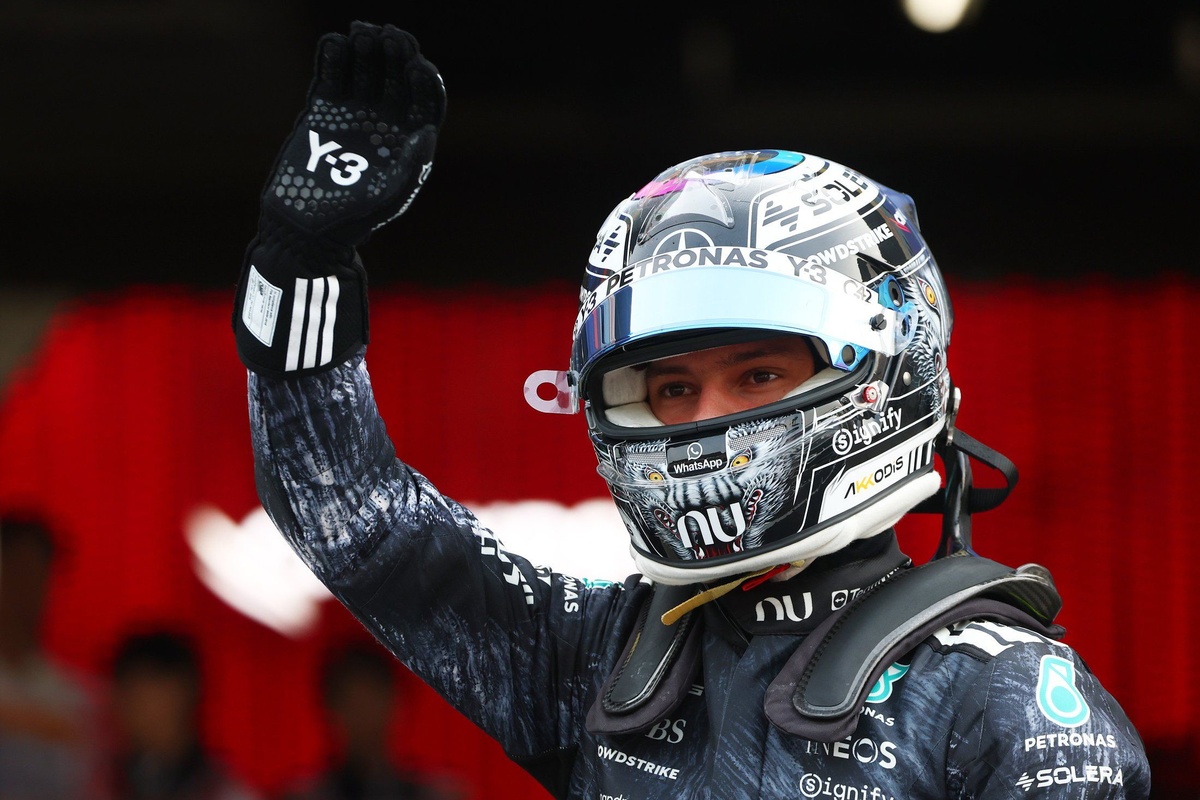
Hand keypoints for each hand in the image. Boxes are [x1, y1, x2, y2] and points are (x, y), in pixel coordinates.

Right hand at [261, 21, 446, 245]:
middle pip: (397, 78)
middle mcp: (384, 122)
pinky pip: (330, 76)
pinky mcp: (322, 110)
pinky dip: (332, 57)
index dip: (424, 81)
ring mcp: (353, 113)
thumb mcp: (389, 197)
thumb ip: (412, 167)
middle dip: (396, 55)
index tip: (418, 66)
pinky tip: (335, 42)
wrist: (305, 226)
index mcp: (409, 141)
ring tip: (362, 33)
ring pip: (365, 70)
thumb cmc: (353, 219)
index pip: (425, 101)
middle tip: (390, 36)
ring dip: (366, 50)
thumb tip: (428, 132)